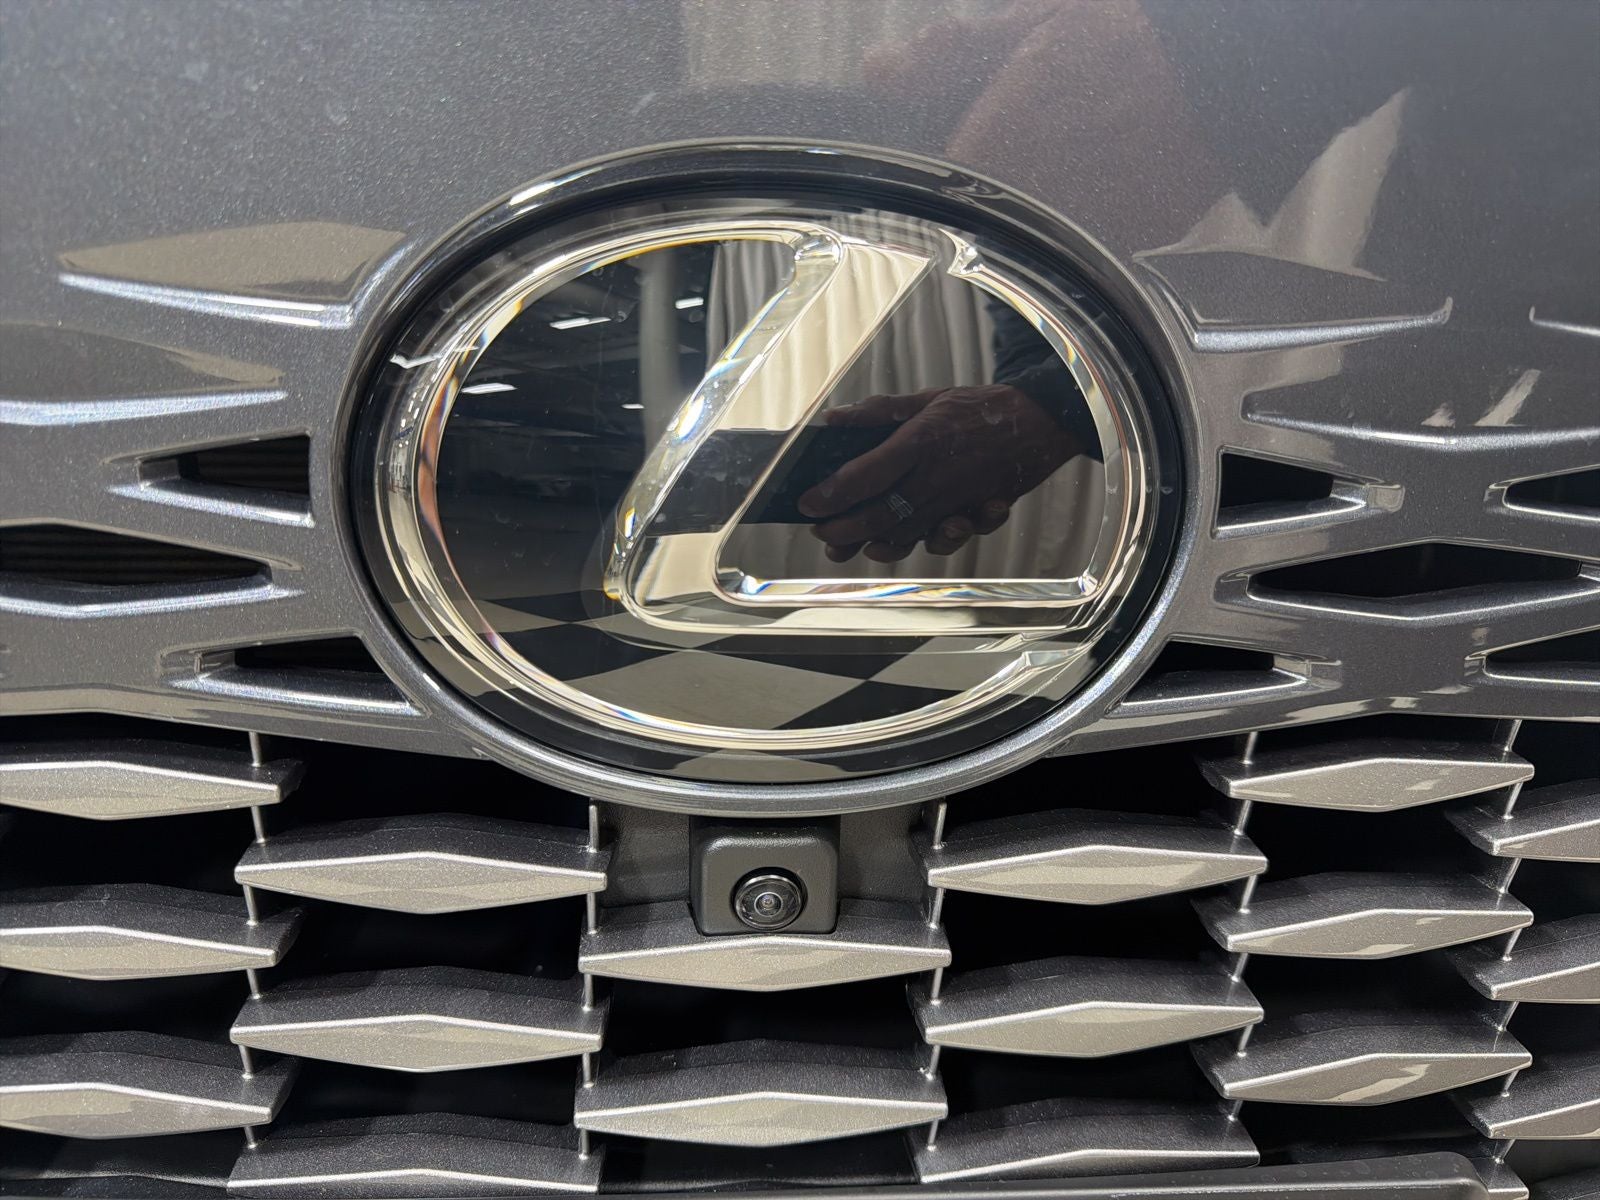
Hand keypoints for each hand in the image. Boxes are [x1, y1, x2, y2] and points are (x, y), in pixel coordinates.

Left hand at [797, 384, 1078, 562]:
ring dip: (874, 546)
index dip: (830, 494)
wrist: (1041, 422)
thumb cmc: (980, 408)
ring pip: (907, 536)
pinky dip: (916, 549)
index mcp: (920, 441)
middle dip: (843, 531)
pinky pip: (942, 541)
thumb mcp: (928, 398)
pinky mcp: (973, 515)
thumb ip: (879, 411)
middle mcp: (936, 477)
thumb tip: (833, 419)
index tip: (806, 504)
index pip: (864, 475)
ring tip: (850, 549)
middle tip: (819, 534)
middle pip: (879, 515)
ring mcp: (956, 501)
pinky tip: (893, 547)